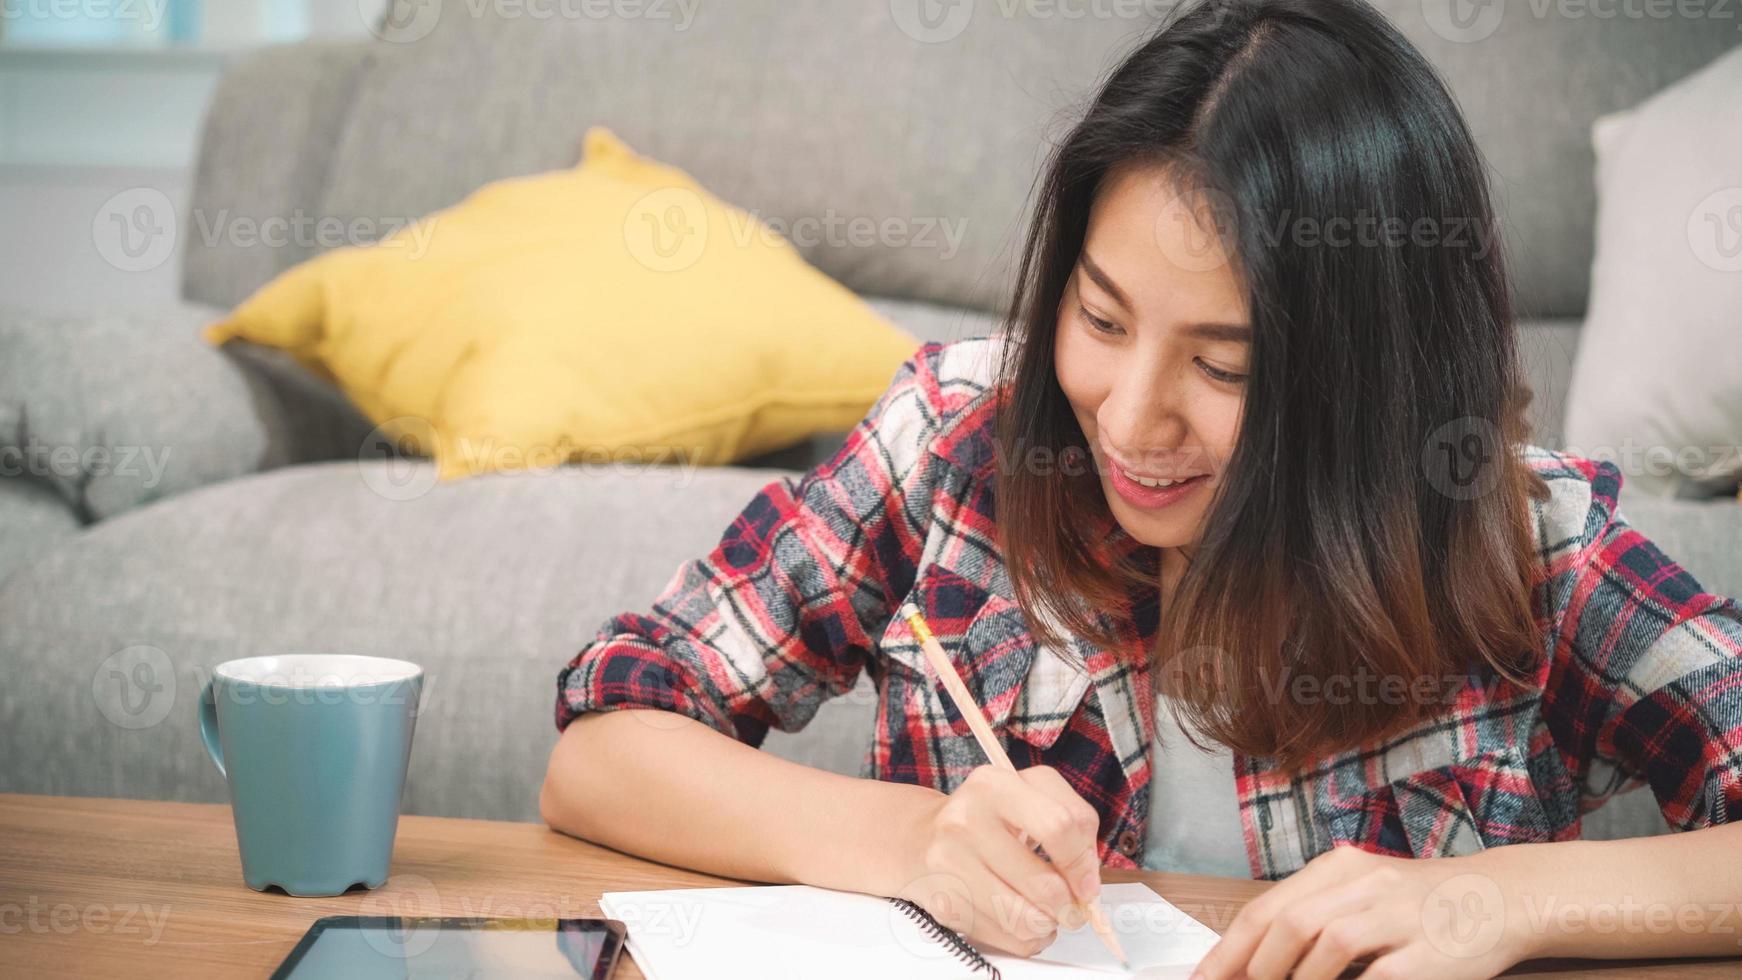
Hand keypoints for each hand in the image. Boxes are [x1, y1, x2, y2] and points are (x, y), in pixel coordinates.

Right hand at [894, 765, 1103, 956]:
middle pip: (1044, 883)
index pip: (1060, 825)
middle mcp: (966, 821)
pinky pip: (1003, 937)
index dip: (1083, 862)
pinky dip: (1022, 936)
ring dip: (1046, 923)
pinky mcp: (943, 902)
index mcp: (994, 785)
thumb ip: (1071, 825)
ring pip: (1025, 919)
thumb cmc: (986, 819)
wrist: (919, 838)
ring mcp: (950, 864)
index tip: (1086, 881)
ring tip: (1045, 913)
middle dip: (1069, 905)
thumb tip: (1087, 883)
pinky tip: (1018, 918)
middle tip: (1072, 907)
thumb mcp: (1028, 796)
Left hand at [1192, 844, 1532, 979]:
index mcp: (1339, 867)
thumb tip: (1252, 960)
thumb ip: (1312, 915)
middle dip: (1253, 968)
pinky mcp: (1428, 952)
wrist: (1501, 896)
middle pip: (1290, 924)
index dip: (1229, 950)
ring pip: (1328, 945)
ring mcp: (1398, 915)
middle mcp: (1365, 883)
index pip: (1267, 909)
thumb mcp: (1360, 891)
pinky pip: (1378, 978)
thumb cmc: (1419, 903)